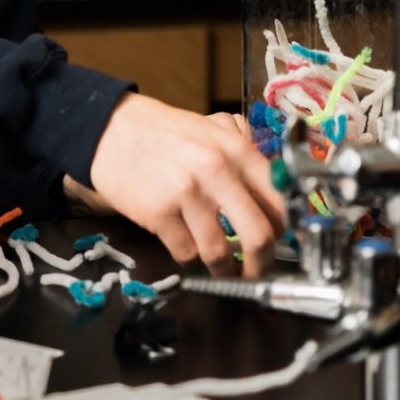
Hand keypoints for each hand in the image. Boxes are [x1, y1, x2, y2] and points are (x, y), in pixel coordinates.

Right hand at [82, 93, 284, 276]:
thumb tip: (275, 194)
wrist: (111, 131)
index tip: (284, 241)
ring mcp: (185, 194)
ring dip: (225, 269)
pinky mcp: (158, 214)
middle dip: (262, 262)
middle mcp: (216, 171)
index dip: (287, 229)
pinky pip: (185, 253)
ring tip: (223, 269)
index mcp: (236, 150)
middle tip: (258, 269)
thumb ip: (245, 155)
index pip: (280, 199)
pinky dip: (191, 260)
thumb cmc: (165, 133)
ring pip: (220, 253)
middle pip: (258, 235)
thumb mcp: (212, 130)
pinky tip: (190, 252)